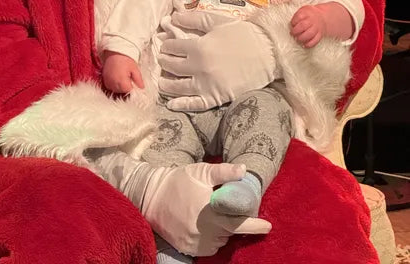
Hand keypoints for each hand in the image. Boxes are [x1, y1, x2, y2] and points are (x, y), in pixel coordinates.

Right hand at [102, 51, 143, 92]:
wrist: (115, 51)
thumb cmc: (125, 58)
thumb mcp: (135, 69)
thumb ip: (138, 80)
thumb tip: (141, 87)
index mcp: (122, 82)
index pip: (129, 91)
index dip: (133, 89)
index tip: (134, 85)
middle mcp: (114, 83)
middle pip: (122, 92)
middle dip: (126, 88)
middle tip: (129, 79)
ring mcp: (108, 81)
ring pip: (115, 90)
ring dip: (120, 87)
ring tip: (123, 78)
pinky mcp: (104, 78)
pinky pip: (109, 86)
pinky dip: (113, 84)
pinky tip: (117, 78)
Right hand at [141, 161, 270, 256]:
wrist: (151, 196)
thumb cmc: (178, 180)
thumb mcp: (201, 171)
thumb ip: (224, 172)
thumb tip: (244, 171)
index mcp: (210, 211)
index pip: (239, 223)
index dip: (255, 225)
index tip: (268, 226)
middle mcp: (205, 231)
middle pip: (231, 232)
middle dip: (235, 223)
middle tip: (230, 210)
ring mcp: (196, 242)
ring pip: (220, 240)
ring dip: (223, 230)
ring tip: (213, 214)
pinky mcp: (188, 249)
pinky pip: (209, 248)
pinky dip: (212, 238)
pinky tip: (205, 225)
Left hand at [157, 13, 276, 110]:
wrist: (268, 53)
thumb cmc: (243, 34)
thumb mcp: (217, 21)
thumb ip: (193, 19)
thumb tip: (173, 16)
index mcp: (198, 47)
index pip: (173, 47)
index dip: (167, 46)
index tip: (165, 46)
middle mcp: (199, 67)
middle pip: (173, 67)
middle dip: (165, 63)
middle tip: (162, 61)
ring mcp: (207, 84)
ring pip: (179, 87)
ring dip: (167, 85)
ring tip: (162, 83)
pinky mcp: (217, 97)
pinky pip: (194, 104)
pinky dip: (181, 105)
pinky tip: (171, 104)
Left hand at [290, 5, 326, 47]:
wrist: (322, 17)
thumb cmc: (308, 15)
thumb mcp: (302, 11)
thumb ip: (296, 16)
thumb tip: (291, 26)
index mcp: (306, 13)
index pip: (299, 16)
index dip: (294, 21)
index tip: (292, 24)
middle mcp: (312, 20)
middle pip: (303, 25)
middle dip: (296, 31)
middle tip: (293, 33)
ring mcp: (317, 27)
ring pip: (310, 34)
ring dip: (302, 38)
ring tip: (297, 39)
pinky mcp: (320, 34)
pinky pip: (315, 40)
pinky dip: (309, 44)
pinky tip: (304, 45)